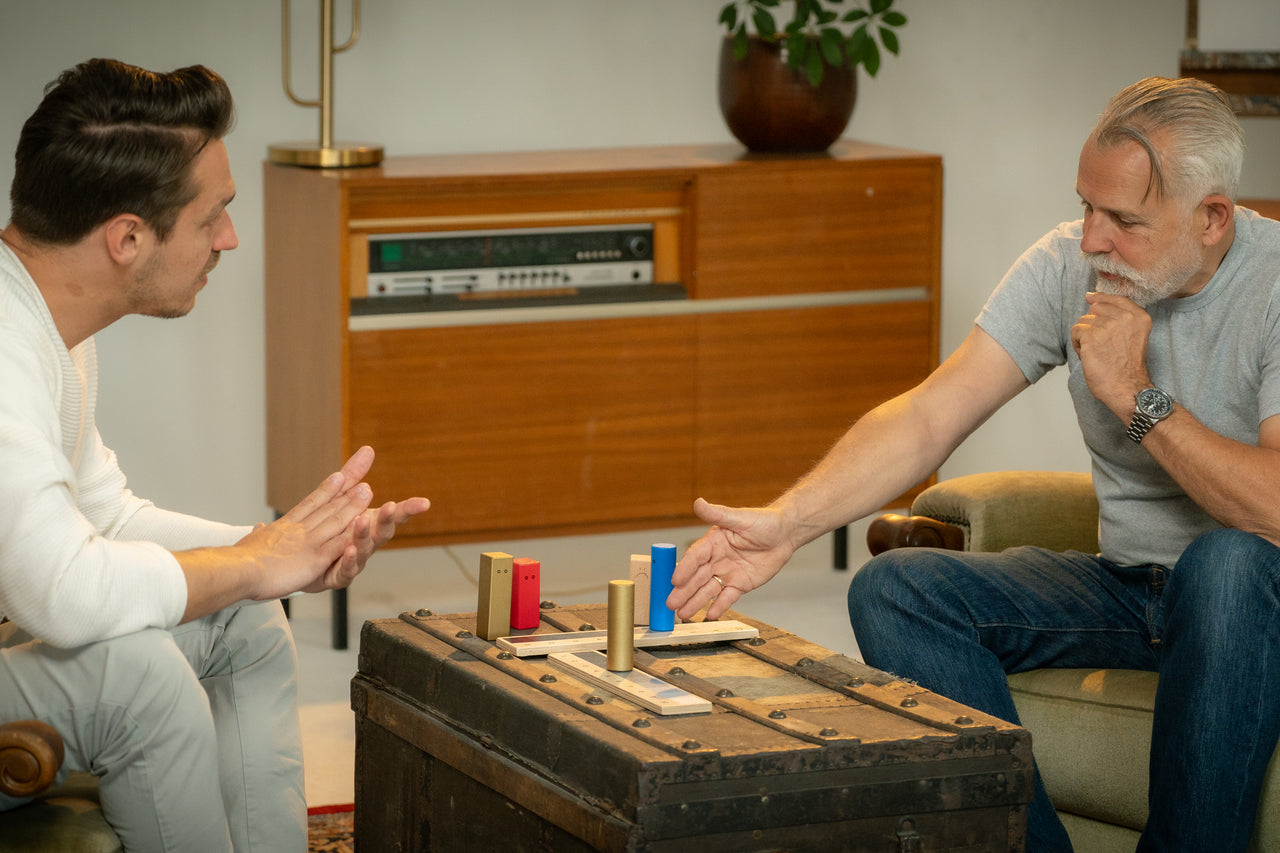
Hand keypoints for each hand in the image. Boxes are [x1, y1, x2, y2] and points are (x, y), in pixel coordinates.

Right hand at [237, 467, 374, 600]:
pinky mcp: (315, 558)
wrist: (237, 570)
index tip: (338, 477)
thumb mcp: (251, 542)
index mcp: (285, 526)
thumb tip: (259, 527)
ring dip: (353, 507)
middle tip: (363, 482)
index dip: (326, 490)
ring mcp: (309, 542)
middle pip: (327, 507)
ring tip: (367, 493)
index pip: (310, 504)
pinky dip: (352, 535)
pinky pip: (338, 545)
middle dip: (347, 494)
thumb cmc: (239, 561)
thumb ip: (259, 534)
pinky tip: (364, 527)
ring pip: (335, 521)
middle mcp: (300, 530)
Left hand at [308, 446, 430, 591]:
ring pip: (364, 550)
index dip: (408, 508)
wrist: (297, 563)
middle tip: (389, 507)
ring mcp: (353, 560)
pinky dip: (349, 561)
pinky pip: (346, 570)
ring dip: (364, 535)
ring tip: (361, 520)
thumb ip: (353, 476)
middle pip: (382, 532)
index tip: (424, 503)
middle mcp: (365, 543)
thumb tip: (368, 449)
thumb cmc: (325, 532)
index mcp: (368, 524)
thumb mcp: (338, 499)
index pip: (392, 514)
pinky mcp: (337, 575)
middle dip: (387, 519)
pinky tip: (348, 549)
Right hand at [666, 498, 794, 620]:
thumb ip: (718, 513)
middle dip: (683, 591)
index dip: (684, 568)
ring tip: (682, 614)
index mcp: (713, 542)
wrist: (785, 534)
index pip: (695, 557)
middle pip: (696, 578)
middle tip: (670, 603)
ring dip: (695, 602)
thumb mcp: (739, 518)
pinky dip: (719, 606)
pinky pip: (728, 597)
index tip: (675, 580)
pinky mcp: (740, 584)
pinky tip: (709, 615)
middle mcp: (716, 559)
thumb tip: (698, 503)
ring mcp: (728, 573)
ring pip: (708, 590)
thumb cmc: (763, 522)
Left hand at [1070, 291, 1152, 417]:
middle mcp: (1125, 318)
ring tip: (1095, 352)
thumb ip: (1122, 319)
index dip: (1101, 298)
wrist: (1127, 387)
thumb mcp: (1135, 336)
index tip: (1090, 297)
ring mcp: (1108, 325)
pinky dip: (1077, 344)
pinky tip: (1087, 355)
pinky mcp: (1091, 335)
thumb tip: (1094, 301)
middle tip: (1099, 343)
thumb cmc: (1128, 367)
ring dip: (1084, 336)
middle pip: (1096, 308)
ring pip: (1084, 321)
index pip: (1116, 298)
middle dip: (1092, 324)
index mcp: (1139, 317)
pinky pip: (1076, 331)